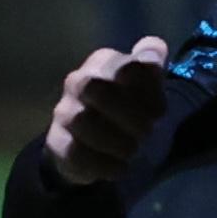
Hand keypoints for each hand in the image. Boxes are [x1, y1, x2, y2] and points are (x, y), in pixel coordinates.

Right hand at [44, 36, 172, 186]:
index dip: (146, 89)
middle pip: (96, 88)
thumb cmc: (125, 105)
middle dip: (128, 114)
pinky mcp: (57, 143)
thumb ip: (151, 63)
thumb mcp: (144, 83)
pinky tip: (119, 168)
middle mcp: (78, 82)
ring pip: (82, 120)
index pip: (124, 66)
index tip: (160, 112)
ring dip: (115, 140)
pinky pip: (74, 152)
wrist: (89, 139)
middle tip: (147, 132)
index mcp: (102, 62)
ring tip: (133, 152)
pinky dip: (101, 164)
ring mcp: (64, 112)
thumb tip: (153, 49)